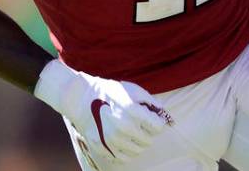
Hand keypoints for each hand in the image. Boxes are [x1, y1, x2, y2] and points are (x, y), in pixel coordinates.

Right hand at [34, 59, 172, 164]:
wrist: (81, 99)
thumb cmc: (110, 92)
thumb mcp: (133, 90)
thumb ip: (152, 103)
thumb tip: (167, 117)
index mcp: (132, 111)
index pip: (158, 127)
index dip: (157, 122)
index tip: (152, 118)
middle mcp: (122, 128)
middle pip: (149, 140)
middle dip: (147, 132)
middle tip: (139, 124)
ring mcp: (111, 140)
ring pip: (137, 151)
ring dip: (138, 142)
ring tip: (131, 131)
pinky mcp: (102, 148)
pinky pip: (123, 158)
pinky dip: (126, 151)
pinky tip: (122, 140)